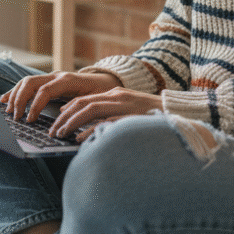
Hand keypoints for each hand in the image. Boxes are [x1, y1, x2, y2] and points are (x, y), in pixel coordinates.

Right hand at [0, 70, 120, 127]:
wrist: (109, 81)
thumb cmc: (104, 93)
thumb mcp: (97, 102)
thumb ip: (83, 108)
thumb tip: (66, 118)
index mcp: (68, 80)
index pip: (45, 90)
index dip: (35, 105)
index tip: (30, 120)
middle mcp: (57, 76)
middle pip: (31, 82)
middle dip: (20, 99)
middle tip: (15, 117)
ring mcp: (52, 77)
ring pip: (27, 82)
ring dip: (15, 96)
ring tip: (9, 111)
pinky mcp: (48, 81)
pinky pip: (28, 84)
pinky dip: (15, 92)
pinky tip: (5, 100)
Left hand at [47, 88, 162, 141]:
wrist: (181, 115)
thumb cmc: (153, 118)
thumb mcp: (129, 111)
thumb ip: (111, 115)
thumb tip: (90, 129)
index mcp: (116, 94)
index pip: (85, 98)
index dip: (68, 108)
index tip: (57, 119)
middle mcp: (117, 97)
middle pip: (83, 103)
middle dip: (64, 117)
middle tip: (53, 131)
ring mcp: (124, 106)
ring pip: (90, 110)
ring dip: (72, 122)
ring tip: (61, 134)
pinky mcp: (130, 117)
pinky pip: (105, 123)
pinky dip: (91, 130)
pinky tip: (80, 139)